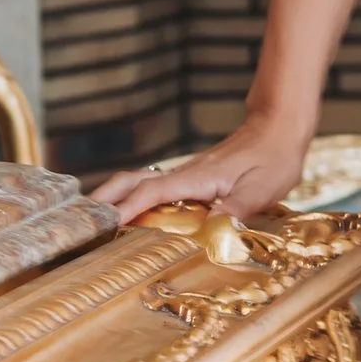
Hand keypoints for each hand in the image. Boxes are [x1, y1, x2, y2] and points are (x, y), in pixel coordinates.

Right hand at [92, 113, 311, 226]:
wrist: (279, 129)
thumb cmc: (273, 159)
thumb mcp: (260, 189)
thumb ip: (234, 210)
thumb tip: (210, 231)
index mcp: (195, 179)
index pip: (149, 193)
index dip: (124, 209)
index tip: (101, 226)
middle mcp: (183, 175)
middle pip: (131, 181)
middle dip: (104, 199)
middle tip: (81, 222)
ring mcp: (186, 175)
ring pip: (139, 183)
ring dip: (115, 198)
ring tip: (96, 222)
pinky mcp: (193, 178)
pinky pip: (155, 188)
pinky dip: (135, 198)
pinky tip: (134, 215)